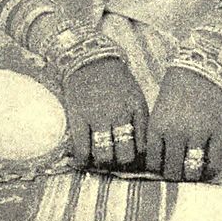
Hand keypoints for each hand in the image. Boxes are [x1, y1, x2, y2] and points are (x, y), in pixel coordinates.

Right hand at [63, 57, 148, 171]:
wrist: (90, 58)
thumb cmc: (116, 80)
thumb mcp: (136, 97)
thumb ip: (141, 122)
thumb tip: (142, 151)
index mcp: (136, 110)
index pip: (143, 147)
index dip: (140, 159)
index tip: (134, 160)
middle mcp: (119, 115)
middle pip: (125, 155)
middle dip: (122, 163)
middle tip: (116, 161)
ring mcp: (98, 118)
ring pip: (104, 156)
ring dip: (103, 163)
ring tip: (100, 160)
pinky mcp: (78, 118)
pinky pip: (81, 149)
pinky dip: (82, 160)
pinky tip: (82, 162)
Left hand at [146, 67, 221, 181]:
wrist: (202, 64)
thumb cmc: (177, 87)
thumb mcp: (159, 110)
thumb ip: (158, 136)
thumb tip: (156, 164)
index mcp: (157, 125)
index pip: (152, 164)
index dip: (157, 171)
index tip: (161, 170)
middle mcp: (175, 132)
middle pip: (171, 172)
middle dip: (173, 177)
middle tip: (177, 174)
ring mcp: (198, 133)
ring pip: (192, 172)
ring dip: (190, 176)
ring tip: (191, 173)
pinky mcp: (218, 132)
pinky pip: (213, 164)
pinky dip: (210, 172)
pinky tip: (206, 169)